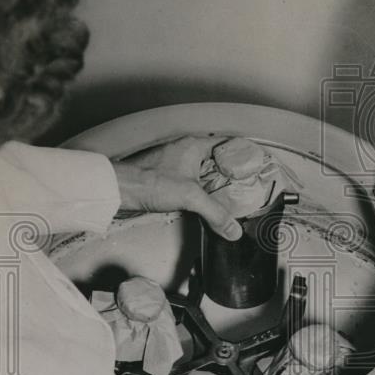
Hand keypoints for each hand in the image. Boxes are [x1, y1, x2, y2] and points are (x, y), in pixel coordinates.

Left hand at [112, 136, 241, 240]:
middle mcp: (185, 152)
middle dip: (231, 172)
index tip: (255, 165)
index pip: (226, 144)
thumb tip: (233, 230)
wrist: (119, 190)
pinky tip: (206, 203)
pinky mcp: (166, 179)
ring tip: (231, 197)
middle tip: (246, 186)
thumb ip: (215, 213)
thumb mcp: (190, 197)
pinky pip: (190, 183)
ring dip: (215, 183)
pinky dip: (201, 191)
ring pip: (202, 172)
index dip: (242, 153)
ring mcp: (174, 165)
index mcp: (193, 146)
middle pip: (216, 159)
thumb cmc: (149, 181)